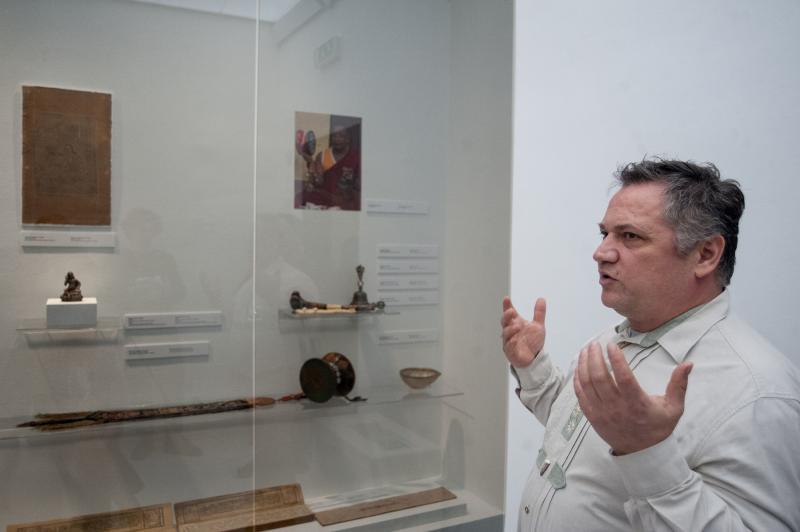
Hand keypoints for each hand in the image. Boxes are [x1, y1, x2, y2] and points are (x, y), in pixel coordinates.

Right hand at [501, 297, 545, 367]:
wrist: (535, 357)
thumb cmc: (533, 341)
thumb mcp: (538, 326)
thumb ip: (539, 313)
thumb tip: (542, 299)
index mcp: (516, 323)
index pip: (510, 313)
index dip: (507, 306)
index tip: (507, 299)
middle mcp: (511, 331)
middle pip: (504, 321)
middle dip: (506, 316)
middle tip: (511, 311)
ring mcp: (509, 340)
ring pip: (505, 333)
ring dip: (510, 329)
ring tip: (517, 326)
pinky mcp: (510, 351)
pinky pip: (508, 346)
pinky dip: (511, 342)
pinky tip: (515, 340)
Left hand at [573, 341, 692, 454]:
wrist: (641, 453)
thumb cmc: (658, 427)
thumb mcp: (674, 408)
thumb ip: (679, 385)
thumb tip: (688, 364)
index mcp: (637, 403)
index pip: (623, 377)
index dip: (616, 359)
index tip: (612, 344)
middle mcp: (617, 407)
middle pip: (600, 378)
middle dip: (595, 357)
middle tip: (595, 343)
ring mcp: (602, 413)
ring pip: (587, 384)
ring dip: (584, 365)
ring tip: (586, 350)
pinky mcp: (592, 417)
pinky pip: (580, 395)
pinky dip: (577, 379)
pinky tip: (579, 367)